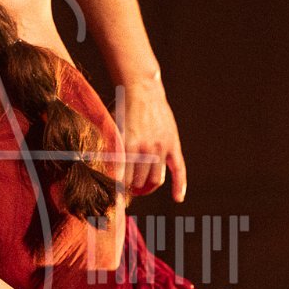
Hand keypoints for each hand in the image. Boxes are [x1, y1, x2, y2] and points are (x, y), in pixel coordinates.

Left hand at [118, 80, 186, 201]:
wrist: (142, 89)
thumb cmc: (122, 109)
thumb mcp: (112, 130)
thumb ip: (112, 151)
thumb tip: (108, 173)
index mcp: (127, 147)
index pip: (123, 179)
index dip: (119, 188)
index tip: (115, 193)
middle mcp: (145, 150)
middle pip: (139, 182)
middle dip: (132, 187)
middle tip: (128, 188)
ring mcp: (161, 148)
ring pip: (155, 179)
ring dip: (147, 187)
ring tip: (141, 187)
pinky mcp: (173, 145)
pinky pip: (179, 170)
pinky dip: (179, 186)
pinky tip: (178, 198)